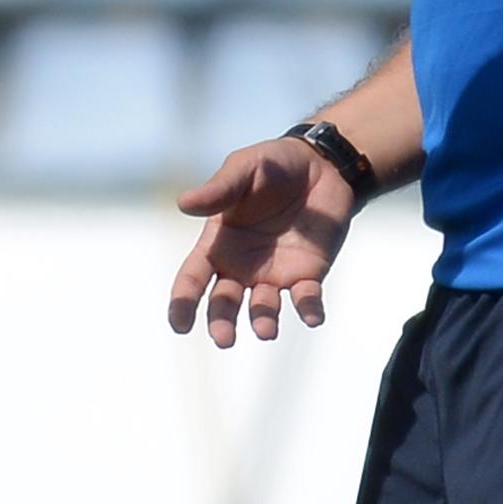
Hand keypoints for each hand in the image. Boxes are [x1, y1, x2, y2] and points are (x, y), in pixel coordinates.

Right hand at [166, 137, 352, 345]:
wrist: (322, 165)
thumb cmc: (273, 165)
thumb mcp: (244, 169)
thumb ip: (219, 189)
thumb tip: (183, 204)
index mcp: (217, 244)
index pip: (193, 279)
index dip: (183, 303)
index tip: (180, 325)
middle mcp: (242, 267)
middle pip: (224, 303)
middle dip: (221, 322)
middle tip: (224, 338)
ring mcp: (275, 274)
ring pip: (263, 308)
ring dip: (263, 320)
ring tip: (266, 330)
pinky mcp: (308, 274)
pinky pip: (306, 299)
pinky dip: (309, 311)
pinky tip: (313, 318)